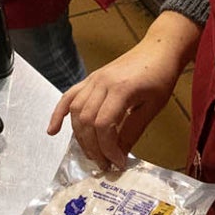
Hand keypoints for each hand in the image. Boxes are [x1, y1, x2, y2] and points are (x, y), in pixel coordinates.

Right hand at [48, 24, 191, 169]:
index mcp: (121, 90)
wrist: (159, 50)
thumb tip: (118, 155)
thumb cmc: (161, 77)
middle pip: (87, 121)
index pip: (104, 125)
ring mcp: (93, 79)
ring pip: (76, 112)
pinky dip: (59, 114)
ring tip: (92, 154)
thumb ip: (132, 131)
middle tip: (104, 164)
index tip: (117, 163)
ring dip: (80, 137)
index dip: (107, 148)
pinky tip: (53, 131)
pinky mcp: (90, 79)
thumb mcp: (153, 107)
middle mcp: (102, 83)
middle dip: (93, 147)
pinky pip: (69, 96)